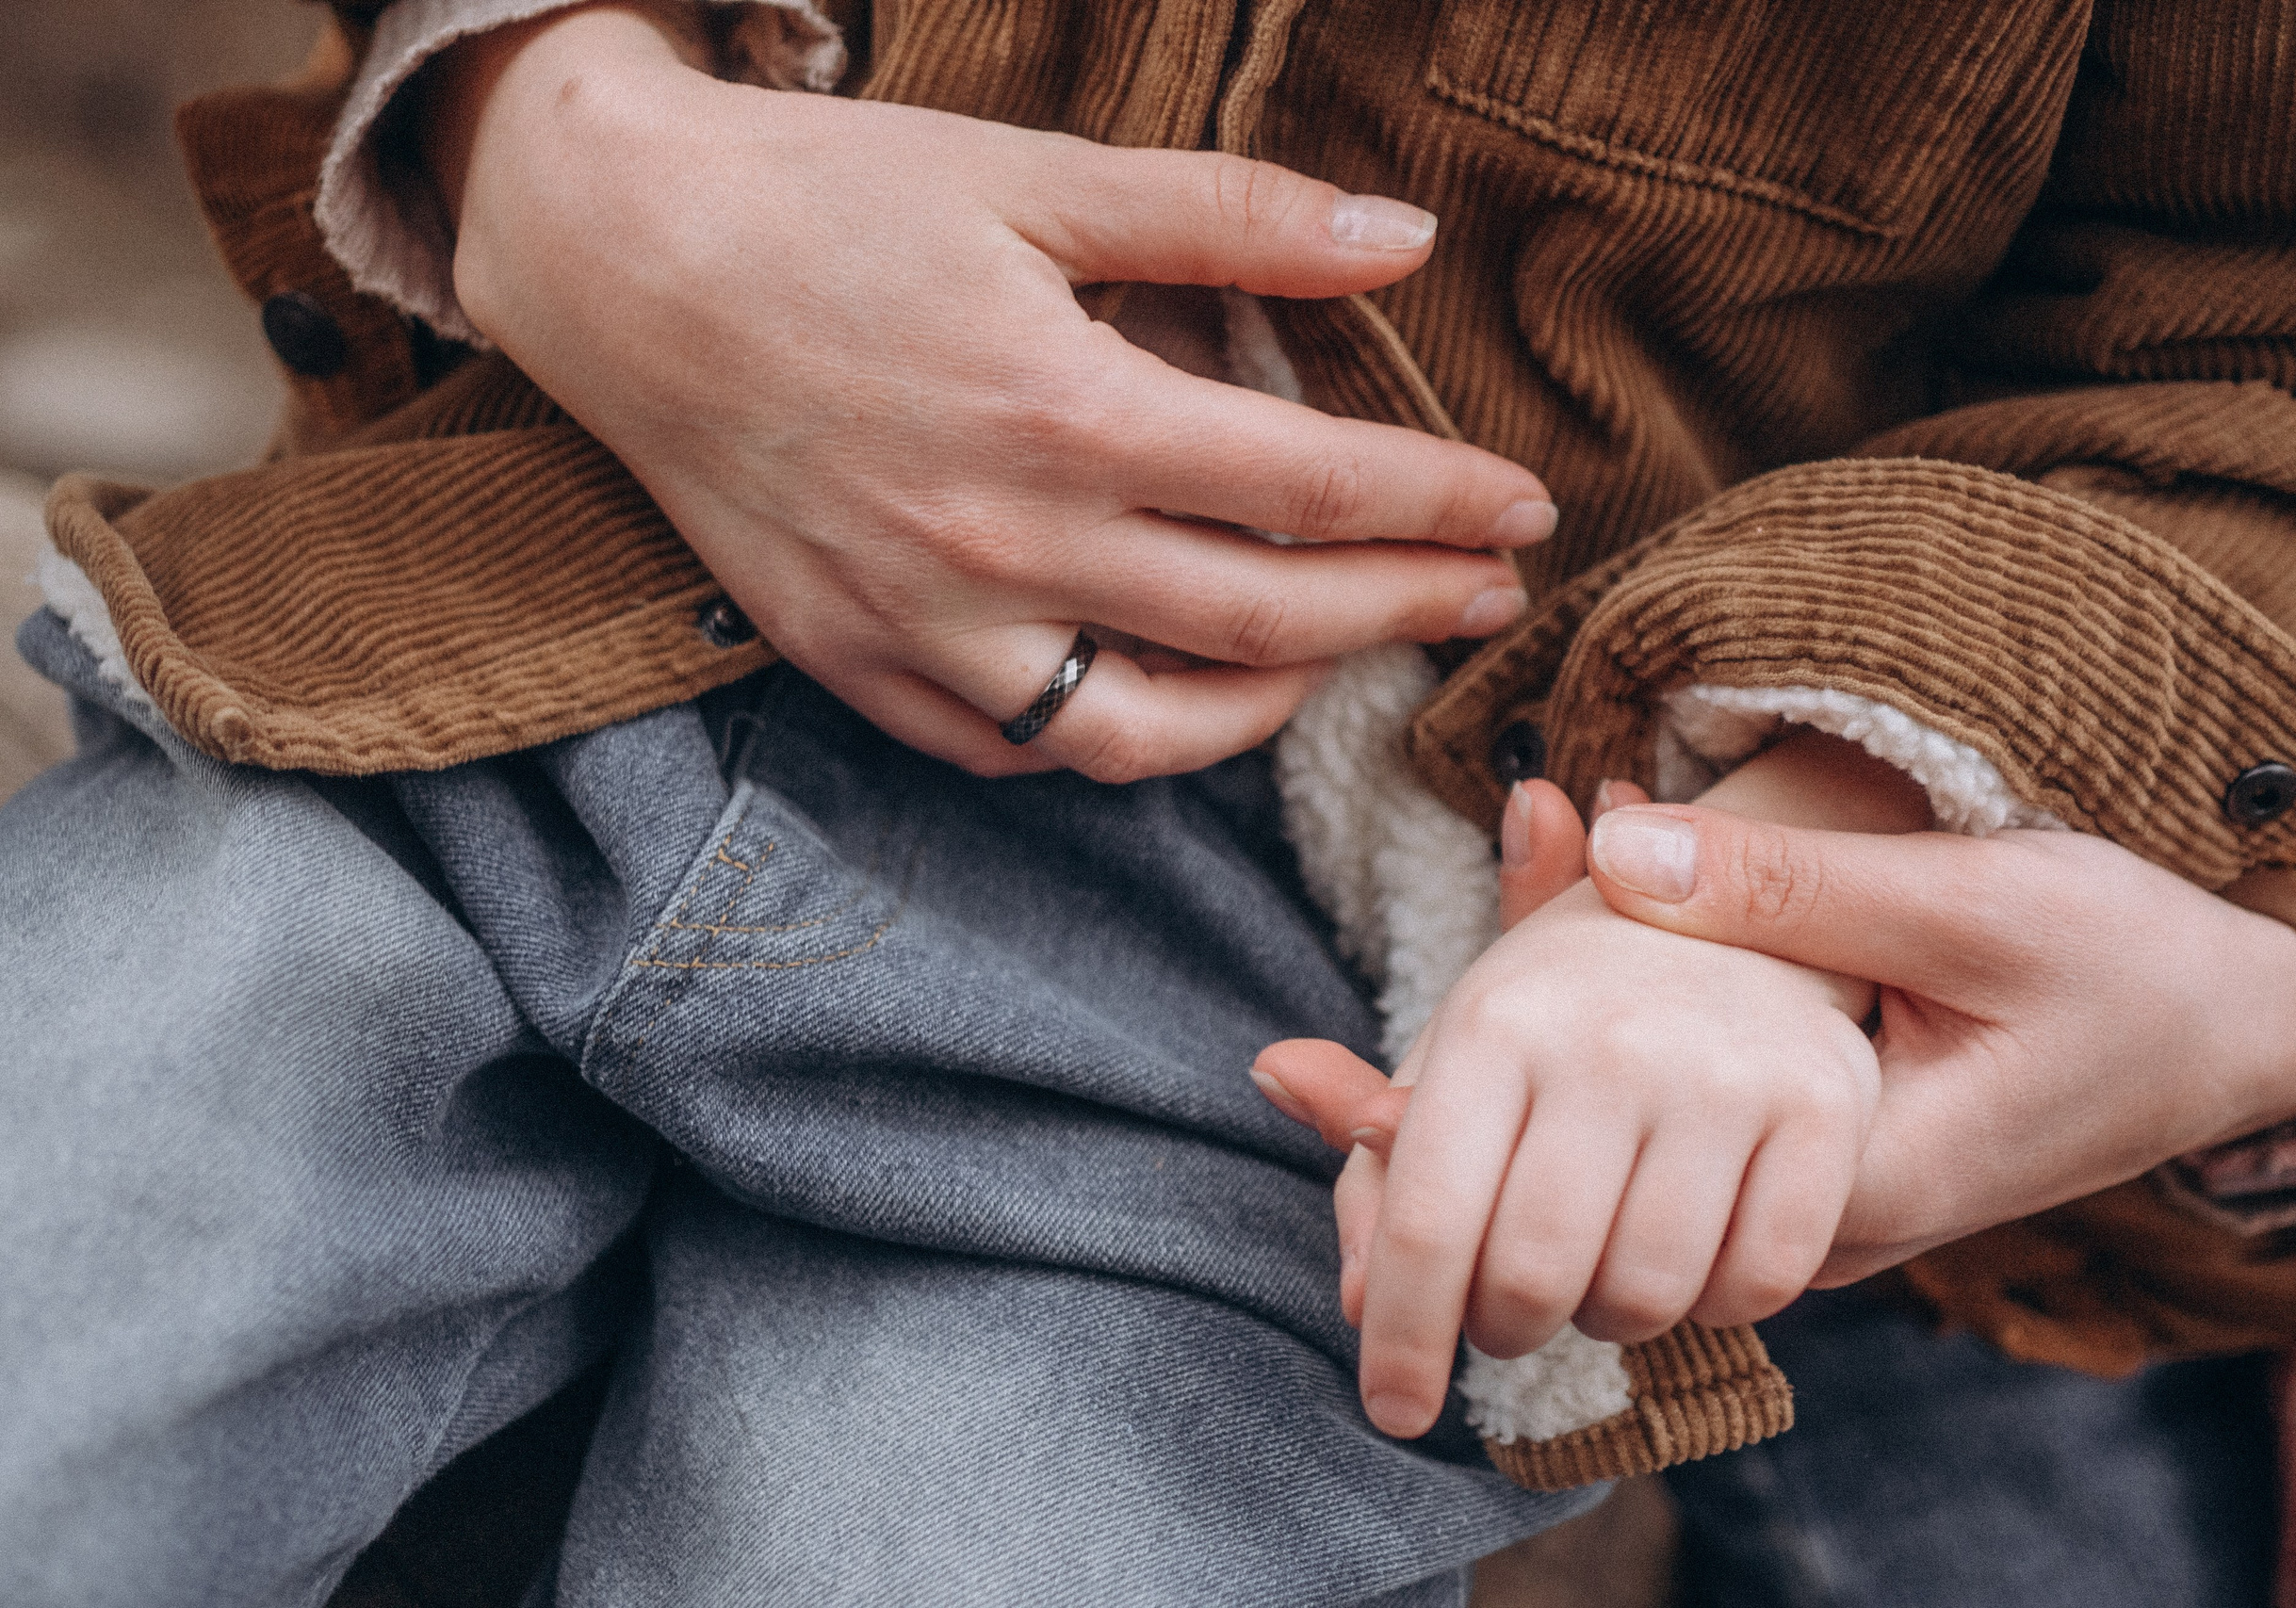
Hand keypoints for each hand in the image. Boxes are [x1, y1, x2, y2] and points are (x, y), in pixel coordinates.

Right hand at [422, 6, 1553, 779]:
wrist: (618, 259)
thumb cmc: (828, 201)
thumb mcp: (1035, 176)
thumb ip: (1230, 217)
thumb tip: (1402, 241)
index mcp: (1066, 411)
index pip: (1312, 488)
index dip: (1440, 502)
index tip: (1522, 507)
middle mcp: (1004, 544)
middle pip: (1260, 621)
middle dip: (1402, 611)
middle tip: (1488, 596)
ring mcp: (923, 626)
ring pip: (1145, 729)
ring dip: (1271, 707)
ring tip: (1340, 660)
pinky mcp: (856, 663)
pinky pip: (1014, 748)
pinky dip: (1109, 740)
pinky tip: (1165, 699)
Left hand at [1255, 779, 1879, 1439]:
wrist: (1739, 908)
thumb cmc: (1568, 1009)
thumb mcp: (1457, 1055)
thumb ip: (1381, 1169)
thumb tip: (1352, 1299)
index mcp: (1493, 1020)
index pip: (1426, 1222)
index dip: (1400, 1339)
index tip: (1392, 1410)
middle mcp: (1607, 1039)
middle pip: (1530, 1280)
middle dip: (1504, 1330)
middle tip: (1511, 1309)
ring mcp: (1724, 1069)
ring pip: (1644, 1297)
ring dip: (1609, 1318)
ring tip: (1601, 1257)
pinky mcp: (1825, 1102)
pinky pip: (1760, 1284)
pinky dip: (1717, 1302)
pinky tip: (1692, 1251)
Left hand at [1582, 802, 2295, 1279]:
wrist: (2240, 1022)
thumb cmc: (2134, 965)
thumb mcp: (1975, 903)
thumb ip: (1795, 886)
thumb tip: (1616, 846)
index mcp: (1855, 1185)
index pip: (1639, 1147)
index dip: (1557, 1028)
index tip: (1534, 879)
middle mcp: (1818, 1223)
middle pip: (1632, 1134)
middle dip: (1563, 996)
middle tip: (1540, 834)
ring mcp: (1817, 1202)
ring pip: (1663, 1113)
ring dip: (1611, 985)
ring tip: (1566, 839)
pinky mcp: (1825, 1160)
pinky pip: (1709, 1094)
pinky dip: (1669, 998)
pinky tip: (1636, 887)